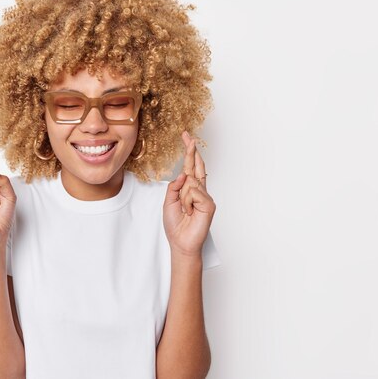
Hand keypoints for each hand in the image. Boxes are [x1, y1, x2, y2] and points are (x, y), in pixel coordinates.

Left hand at [163, 131, 215, 255]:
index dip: (189, 152)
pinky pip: (194, 192)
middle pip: (196, 166)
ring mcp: (206, 196)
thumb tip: (184, 174)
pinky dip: (187, 203)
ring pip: (190, 183)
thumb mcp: (168, 202)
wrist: (181, 242)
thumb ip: (174, 187)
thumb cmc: (175, 225)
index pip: (190, 167)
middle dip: (192, 151)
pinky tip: (190, 212)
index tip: (187, 138)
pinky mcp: (209, 203)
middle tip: (188, 136)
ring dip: (183, 198)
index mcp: (189, 189)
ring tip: (185, 211)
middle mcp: (199, 190)